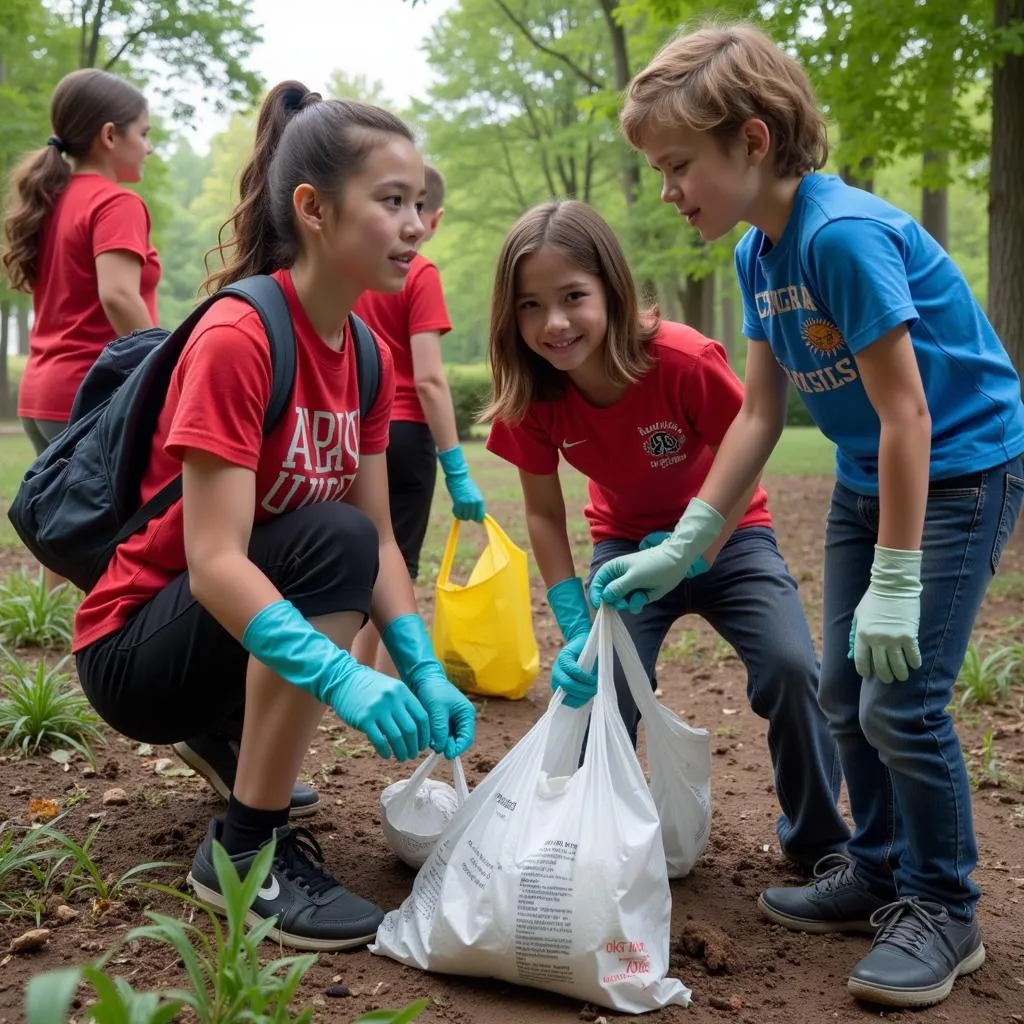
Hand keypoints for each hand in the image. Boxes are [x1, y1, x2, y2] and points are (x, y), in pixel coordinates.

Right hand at [240, 600, 428, 760]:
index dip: (425, 734)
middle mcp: (392, 700)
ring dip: (401, 751)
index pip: (422, 717)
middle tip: (412, 754)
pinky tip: (386, 755)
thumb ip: (404, 704)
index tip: (424, 744)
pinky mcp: (364, 719)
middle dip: (414, 746)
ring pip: (397, 738)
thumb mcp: (391, 688)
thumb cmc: (369, 687)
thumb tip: (418, 729)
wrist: (342, 679)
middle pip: (411, 730)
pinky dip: (385, 751)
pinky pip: (379, 740)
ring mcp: (377, 709)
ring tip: (401, 757)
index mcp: (402, 692)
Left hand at [407, 668, 476, 758]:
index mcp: (466, 714)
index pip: (467, 738)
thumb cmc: (433, 690)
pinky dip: (434, 738)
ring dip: (439, 742)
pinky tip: (427, 735)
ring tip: (429, 738)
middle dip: (447, 745)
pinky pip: (440, 736)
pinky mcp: (442, 723)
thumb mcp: (437, 710)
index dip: (458, 748)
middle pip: (457, 741)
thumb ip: (440, 729)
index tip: (447, 755)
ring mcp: (452, 722)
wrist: (422, 678)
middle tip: (435, 746)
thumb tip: (441, 749)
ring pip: (447, 740)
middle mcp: (461, 719)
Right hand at [438, 445, 485, 521]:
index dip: (477, 519)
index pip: (480, 516)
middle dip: (468, 516)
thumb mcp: (475, 494)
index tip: (475, 520)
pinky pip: (458, 515)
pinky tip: (455, 507)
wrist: (458, 477)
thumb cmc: (466, 485)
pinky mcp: (458, 503)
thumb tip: (479, 517)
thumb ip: (477, 504)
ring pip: (465, 517)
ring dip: (462, 514)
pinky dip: (456, 513)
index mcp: (480, 500)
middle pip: (472, 518)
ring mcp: (466, 504)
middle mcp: (474, 503)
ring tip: (459, 508)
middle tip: (464, 511)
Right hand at [552, 632, 596, 707]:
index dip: (585, 678)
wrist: (577, 648)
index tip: (595, 679)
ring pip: (565, 695)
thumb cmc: (585, 650)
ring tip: (591, 693)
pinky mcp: (558, 690)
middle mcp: (556, 670)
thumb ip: (591, 664)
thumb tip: (595, 680)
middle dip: (583, 689)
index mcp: (563, 658)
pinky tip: (586, 696)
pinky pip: (566, 701)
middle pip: (567, 684)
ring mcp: (555, 681)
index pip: (573, 671)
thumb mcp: (589, 651)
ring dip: (581, 697)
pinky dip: (577, 701)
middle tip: (595, 689)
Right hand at [590, 499, 723, 610]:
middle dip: (615, 602)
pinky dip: (636, 604)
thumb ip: (617, 588)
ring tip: (638, 600)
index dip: (596, 595)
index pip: (597, 583)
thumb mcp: (635, 577)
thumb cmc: (654, 566)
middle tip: (623, 605)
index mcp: (613, 568)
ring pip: (621, 600)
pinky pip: (633, 602)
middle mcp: (619, 577)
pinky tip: (643, 601)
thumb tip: (604, 596)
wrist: (677, 562)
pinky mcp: (640, 591)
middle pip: (608, 594)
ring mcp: (630, 585)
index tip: (600, 606)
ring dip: (628, 603)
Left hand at [849, 546, 922, 683]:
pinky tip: (914, 665)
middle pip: (881, 666)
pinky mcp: (909, 636)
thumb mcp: (859, 615)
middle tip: (889, 679)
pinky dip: (914, 662)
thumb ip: (856, 632)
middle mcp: (877, 639)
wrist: (893, 585)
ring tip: (902, 676)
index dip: (864, 670)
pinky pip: (912, 655)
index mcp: (862, 634)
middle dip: (885, 676)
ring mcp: (894, 639)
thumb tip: (854, 651)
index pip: (861, 659)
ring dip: (900, 674)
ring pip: (898, 665)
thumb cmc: (874, 599)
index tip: (868, 675)